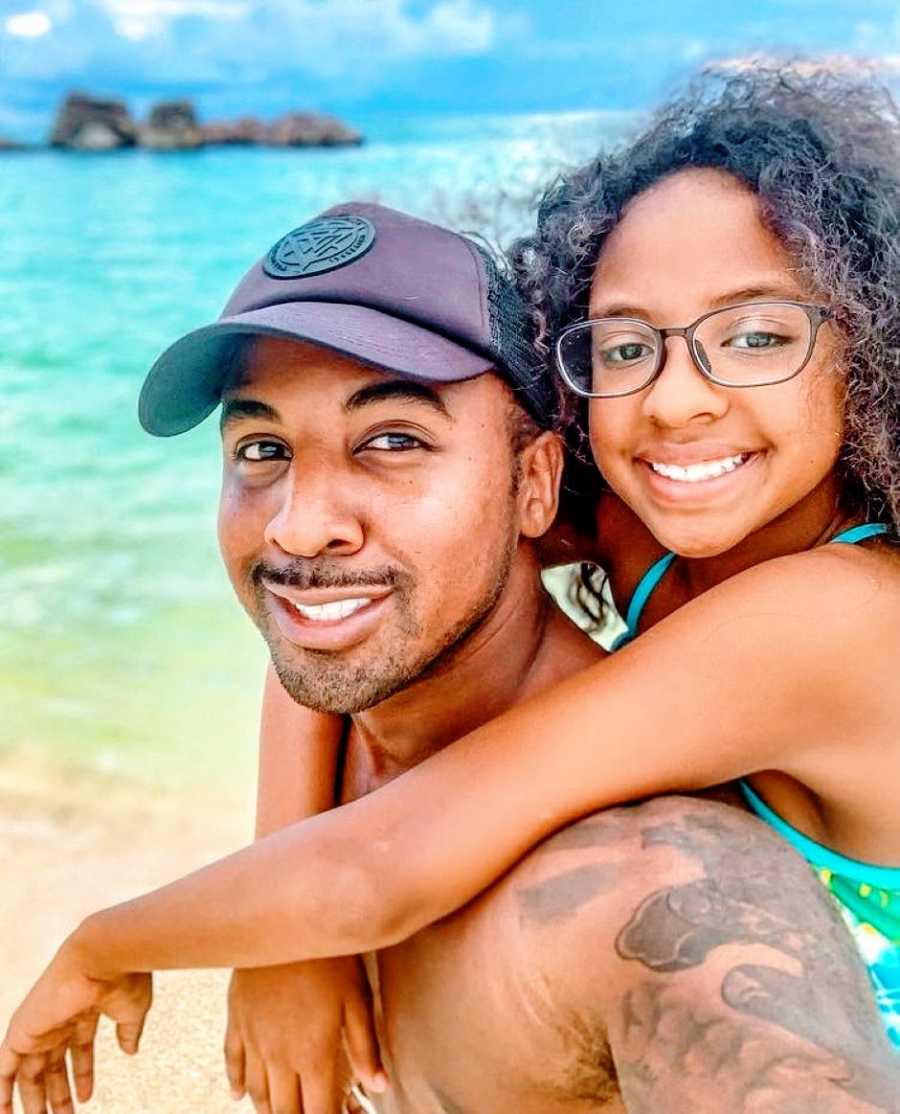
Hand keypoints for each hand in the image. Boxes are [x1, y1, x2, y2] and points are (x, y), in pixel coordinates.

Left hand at [0, 938, 151, 1113]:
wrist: (104, 954)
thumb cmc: (124, 976)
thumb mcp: (132, 1010)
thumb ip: (128, 1031)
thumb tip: (130, 1051)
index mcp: (85, 1008)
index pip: (79, 1048)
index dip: (82, 1074)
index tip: (86, 1097)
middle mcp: (60, 1017)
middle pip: (52, 1063)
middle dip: (57, 1094)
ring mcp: (41, 1024)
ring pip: (30, 1071)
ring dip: (34, 1101)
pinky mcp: (22, 1030)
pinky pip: (4, 1068)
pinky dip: (2, 1090)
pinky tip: (5, 1111)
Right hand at [225, 957, 385, 1113]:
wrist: (286, 919)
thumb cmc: (330, 955)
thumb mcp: (357, 997)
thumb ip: (365, 1046)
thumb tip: (379, 1086)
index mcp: (313, 1054)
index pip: (318, 1112)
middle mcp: (279, 1055)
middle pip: (284, 1109)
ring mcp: (254, 1038)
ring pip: (257, 1092)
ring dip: (268, 1110)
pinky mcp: (237, 1017)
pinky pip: (232, 1061)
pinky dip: (236, 1082)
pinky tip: (238, 1095)